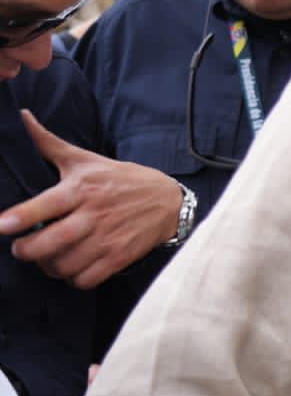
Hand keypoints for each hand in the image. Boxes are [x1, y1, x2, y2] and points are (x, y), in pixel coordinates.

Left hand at [0, 110, 183, 288]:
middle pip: (48, 243)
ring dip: (49, 267)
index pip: (44, 206)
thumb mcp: (86, 159)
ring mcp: (107, 238)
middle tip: (21, 247)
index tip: (1, 226)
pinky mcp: (119, 257)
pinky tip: (73, 267)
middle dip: (26, 251)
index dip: (18, 218)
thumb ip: (49, 143)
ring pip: (63, 266)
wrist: (168, 200)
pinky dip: (73, 279)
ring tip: (47, 258)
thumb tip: (22, 116)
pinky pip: (85, 279)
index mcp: (81, 188)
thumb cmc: (120, 178)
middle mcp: (93, 214)